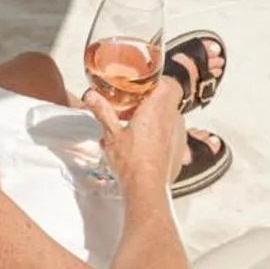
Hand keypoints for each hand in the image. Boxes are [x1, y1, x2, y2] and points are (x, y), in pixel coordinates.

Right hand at [84, 75, 183, 198]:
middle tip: (135, 101)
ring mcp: (177, 134)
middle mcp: (170, 118)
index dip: (158, 79)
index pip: (168, 84)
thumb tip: (91, 95)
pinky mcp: (178, 148)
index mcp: (155, 110)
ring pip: (170, 114)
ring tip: (137, 122)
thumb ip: (103, 111)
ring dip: (157, 114)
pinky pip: (172, 130)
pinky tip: (145, 140)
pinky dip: (161, 130)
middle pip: (169, 97)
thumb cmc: (131, 162)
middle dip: (153, 97)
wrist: (146, 189)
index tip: (144, 81)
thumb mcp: (112, 134)